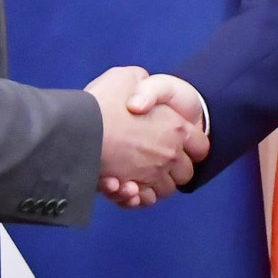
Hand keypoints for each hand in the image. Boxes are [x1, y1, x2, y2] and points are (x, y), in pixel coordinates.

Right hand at [85, 67, 208, 208]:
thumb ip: (143, 86)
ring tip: (134, 174)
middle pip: (184, 173)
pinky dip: (134, 197)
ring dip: (153, 184)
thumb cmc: (102, 101)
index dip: (192, 147)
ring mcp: (152, 175)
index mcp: (176, 128)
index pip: (201, 147)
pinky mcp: (132, 191)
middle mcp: (169, 154)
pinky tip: (122, 186)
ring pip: (164, 190)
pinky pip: (142, 201)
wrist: (76, 127)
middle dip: (173, 170)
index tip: (180, 146)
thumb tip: (142, 96)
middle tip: (153, 160)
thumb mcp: (126, 76)